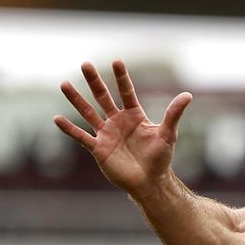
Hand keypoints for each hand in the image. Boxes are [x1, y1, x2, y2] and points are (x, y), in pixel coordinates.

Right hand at [54, 60, 192, 197]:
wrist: (149, 182)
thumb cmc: (160, 158)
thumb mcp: (168, 134)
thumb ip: (173, 114)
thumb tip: (188, 95)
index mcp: (134, 116)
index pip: (126, 92)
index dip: (121, 78)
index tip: (117, 61)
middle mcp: (117, 121)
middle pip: (103, 97)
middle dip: (94, 81)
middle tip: (85, 64)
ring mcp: (106, 134)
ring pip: (88, 113)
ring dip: (76, 100)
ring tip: (64, 84)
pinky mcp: (98, 149)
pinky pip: (81, 137)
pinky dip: (70, 129)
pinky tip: (57, 119)